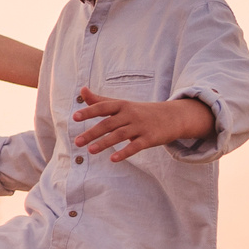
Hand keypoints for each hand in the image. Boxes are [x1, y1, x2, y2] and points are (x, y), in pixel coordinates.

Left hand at [72, 87, 213, 161]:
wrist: (172, 116)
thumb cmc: (140, 111)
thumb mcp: (121, 104)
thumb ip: (100, 100)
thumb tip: (81, 90)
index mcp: (122, 105)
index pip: (103, 107)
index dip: (89, 111)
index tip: (75, 117)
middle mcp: (130, 114)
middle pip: (108, 123)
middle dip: (92, 132)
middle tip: (77, 141)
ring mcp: (141, 126)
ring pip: (120, 135)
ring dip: (104, 143)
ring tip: (90, 151)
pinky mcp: (150, 138)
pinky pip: (135, 146)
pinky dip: (124, 152)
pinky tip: (113, 159)